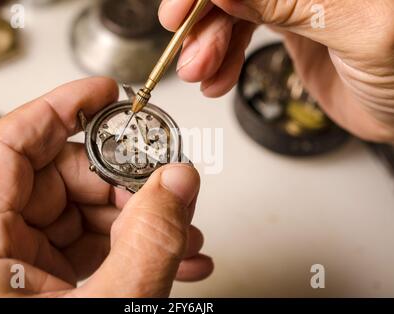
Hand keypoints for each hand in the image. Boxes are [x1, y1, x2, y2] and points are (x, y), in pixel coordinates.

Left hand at [0, 77, 212, 296]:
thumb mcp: (110, 308)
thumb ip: (150, 242)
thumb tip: (179, 181)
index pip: (8, 148)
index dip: (57, 108)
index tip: (101, 93)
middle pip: (57, 180)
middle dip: (121, 180)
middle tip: (165, 187)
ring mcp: (20, 270)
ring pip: (81, 214)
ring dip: (137, 217)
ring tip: (181, 232)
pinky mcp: (47, 285)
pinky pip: (91, 245)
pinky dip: (132, 245)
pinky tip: (172, 256)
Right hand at [159, 0, 393, 142]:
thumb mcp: (361, 31)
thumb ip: (292, 4)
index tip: (180, 14)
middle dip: (204, 23)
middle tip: (191, 58)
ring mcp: (296, 1)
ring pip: (232, 12)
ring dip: (208, 46)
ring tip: (201, 75)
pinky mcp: (290, 27)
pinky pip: (242, 37)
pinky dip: (223, 60)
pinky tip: (216, 79)